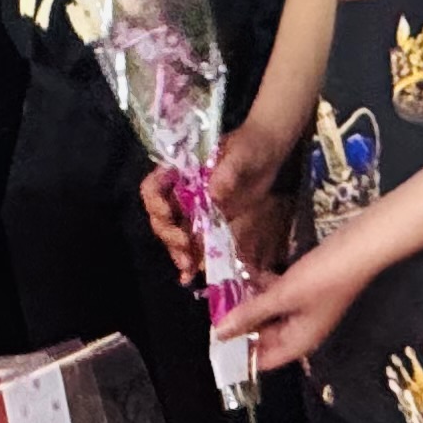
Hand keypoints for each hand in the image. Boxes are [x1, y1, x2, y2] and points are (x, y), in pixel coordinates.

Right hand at [150, 119, 291, 283]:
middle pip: (161, 217)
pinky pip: (193, 244)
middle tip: (185, 248)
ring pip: (174, 235)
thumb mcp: (241, 154)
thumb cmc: (250, 146)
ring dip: (177, 252)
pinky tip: (190, 277)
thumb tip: (213, 193)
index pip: (153, 187)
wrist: (268, 154)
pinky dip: (190, 260)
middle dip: (169, 235)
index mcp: (179, 171)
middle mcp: (180, 192)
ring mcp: (193, 210)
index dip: (155, 203)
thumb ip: (227, 171)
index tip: (169, 214)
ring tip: (188, 268)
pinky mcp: (208, 224)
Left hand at [217, 238, 374, 373]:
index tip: (216, 345)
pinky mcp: (306, 289)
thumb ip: (250, 314)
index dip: (242, 356)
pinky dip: (265, 289)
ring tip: (226, 293)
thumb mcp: (282, 295)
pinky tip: (248, 274)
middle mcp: (301, 330)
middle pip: (266, 338)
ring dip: (251, 305)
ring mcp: (305, 309)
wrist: (358, 247)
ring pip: (271, 315)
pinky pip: (279, 296)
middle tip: (214, 313)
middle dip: (242, 327)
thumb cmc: (322, 277)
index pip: (265, 361)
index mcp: (299, 342)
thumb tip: (219, 334)